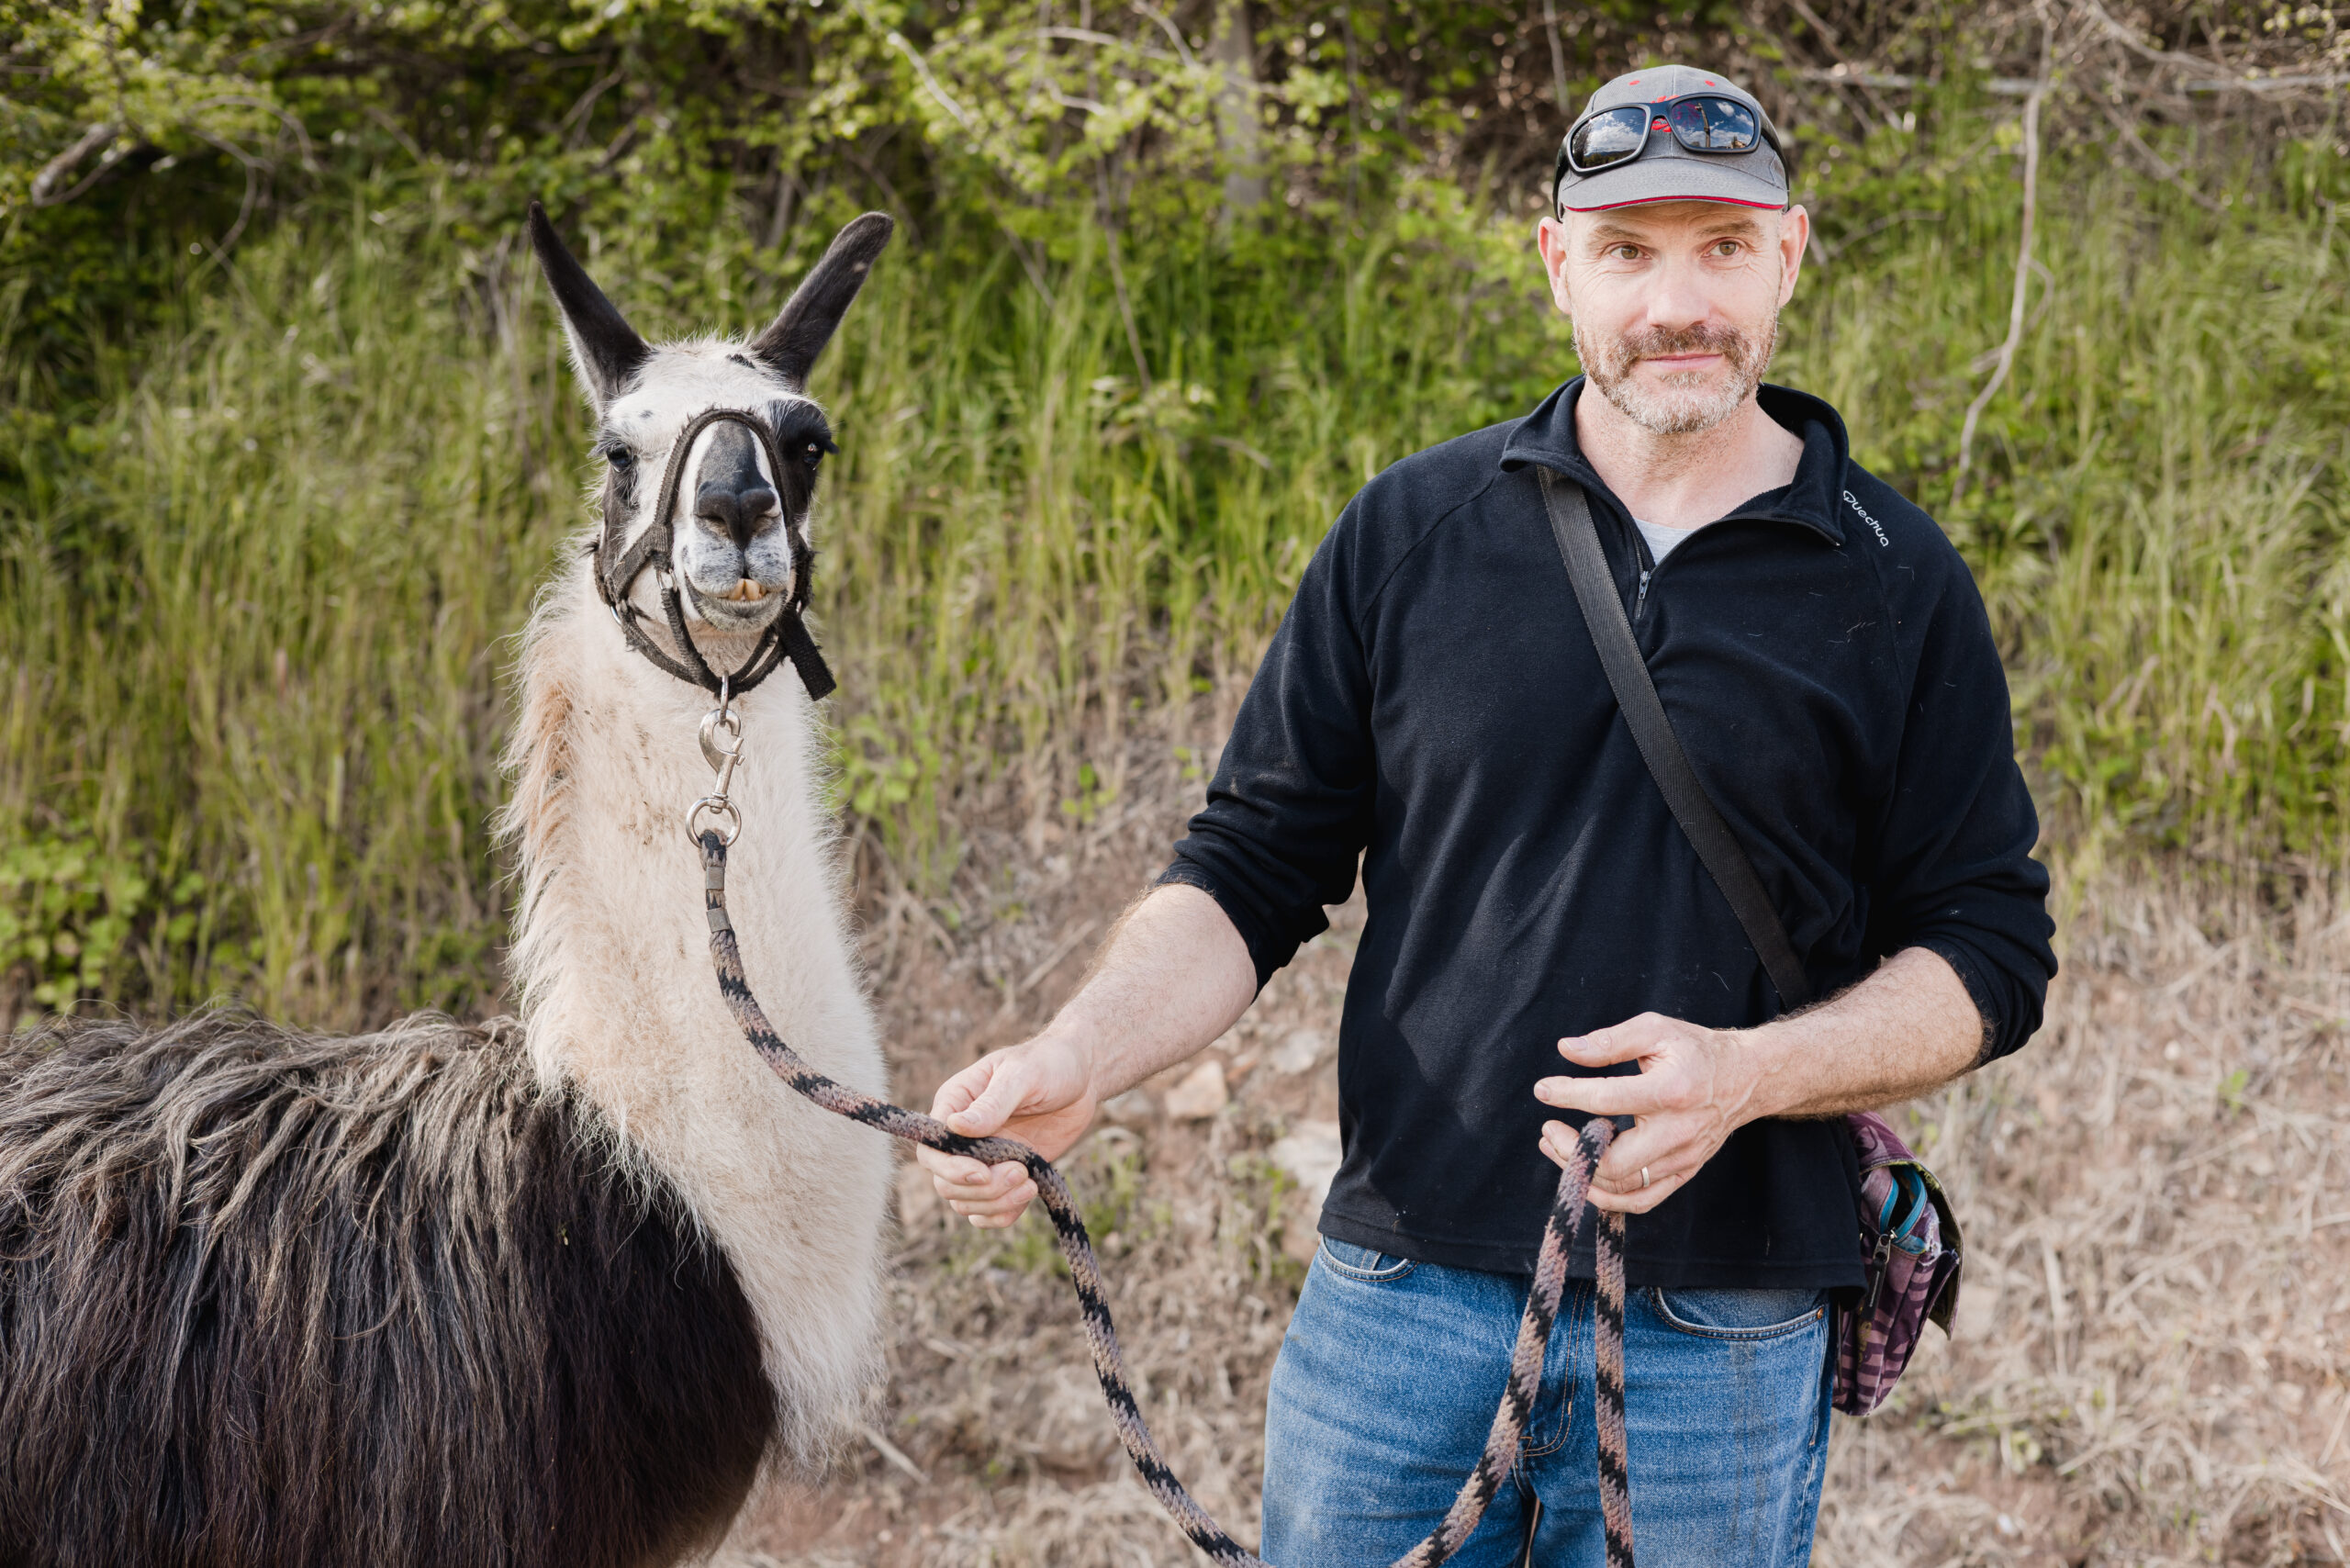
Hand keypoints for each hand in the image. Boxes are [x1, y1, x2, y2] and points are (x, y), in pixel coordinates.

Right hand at [914, 1032, 1098, 1227]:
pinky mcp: (1004, 1175)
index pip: (931, 1149)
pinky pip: (988, 1210)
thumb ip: (992, 1103)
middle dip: (982, 1189)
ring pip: (965, 1202)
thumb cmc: (1049, 1063)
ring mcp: (982, 1159)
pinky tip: (1027, 1197)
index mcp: (954, 1104)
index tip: (983, 1172)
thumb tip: (955, 1125)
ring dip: (994, 1203)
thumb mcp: (1022, 1075)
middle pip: (946, 1182)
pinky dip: (1001, 1215)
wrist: (1082, 1078)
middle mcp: (961, 1137)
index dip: (951, 1168)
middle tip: (1020, 1171)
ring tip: (1030, 1183)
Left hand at [1532, 1012, 1767, 1214]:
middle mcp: (1678, 1131)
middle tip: (1547, 1129)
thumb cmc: (1696, 1050)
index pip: (1607, 1099)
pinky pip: (1642, 1200)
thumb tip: (1566, 1050)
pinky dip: (1608, 1197)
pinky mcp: (1685, 1172)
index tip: (1543, 1089)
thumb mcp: (1655, 1030)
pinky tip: (1585, 1175)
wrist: (1747, 1077)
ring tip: (1555, 1147)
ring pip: (1624, 1187)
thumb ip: (1610, 1041)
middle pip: (1615, 1161)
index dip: (1567, 1095)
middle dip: (1570, 1149)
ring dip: (1582, 1173)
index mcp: (1671, 1090)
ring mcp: (1683, 1158)